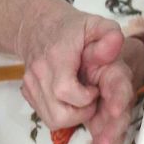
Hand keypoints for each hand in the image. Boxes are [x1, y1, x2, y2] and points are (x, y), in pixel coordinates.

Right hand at [16, 0, 124, 129]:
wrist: (37, 25)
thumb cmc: (70, 28)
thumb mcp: (95, 24)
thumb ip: (110, 33)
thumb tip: (115, 45)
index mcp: (56, 57)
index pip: (65, 91)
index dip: (86, 98)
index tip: (95, 89)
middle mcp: (39, 72)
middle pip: (58, 114)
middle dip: (81, 113)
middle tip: (91, 98)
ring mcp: (30, 83)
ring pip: (52, 119)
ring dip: (72, 116)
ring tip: (81, 99)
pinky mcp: (27, 91)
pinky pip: (45, 114)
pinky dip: (60, 113)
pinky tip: (69, 98)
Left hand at [74, 38, 143, 143]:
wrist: (80, 47)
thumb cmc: (86, 37)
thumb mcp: (95, 29)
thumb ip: (105, 36)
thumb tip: (114, 40)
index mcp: (115, 72)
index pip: (121, 86)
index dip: (118, 98)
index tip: (115, 109)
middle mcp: (114, 94)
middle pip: (117, 117)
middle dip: (112, 133)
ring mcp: (104, 109)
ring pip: (106, 132)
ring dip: (102, 143)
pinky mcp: (94, 120)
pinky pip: (96, 141)